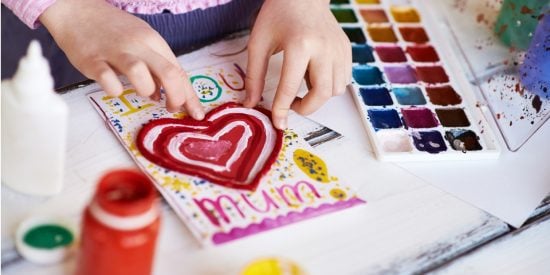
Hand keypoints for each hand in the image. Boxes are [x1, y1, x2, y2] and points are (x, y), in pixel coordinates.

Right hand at [40, 0, 203, 118]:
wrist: (78, 10)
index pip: (179, 71)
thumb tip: (164, 96)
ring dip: (147, 90)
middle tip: (171, 108)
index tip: (196, 114)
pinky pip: (108, 80)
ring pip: (140, 74)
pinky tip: (114, 88)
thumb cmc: (113, 31)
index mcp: (153, 41)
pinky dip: (114, 90)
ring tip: (142, 92)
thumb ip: (155, 68)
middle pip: (168, 73)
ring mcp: (115, 52)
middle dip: (177, 97)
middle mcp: (138, 45)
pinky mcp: (93, 60)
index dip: (190, 96)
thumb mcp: (142, 42)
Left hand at [244, 0, 351, 128]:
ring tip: (303, 83)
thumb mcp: (258, 42)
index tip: (278, 122)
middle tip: (292, 105)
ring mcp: (338, 49)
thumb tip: (250, 103)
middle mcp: (324, 48)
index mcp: (300, 45)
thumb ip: (253, 75)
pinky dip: (329, 86)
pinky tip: (315, 74)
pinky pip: (343, 79)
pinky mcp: (346, 49)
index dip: (282, 109)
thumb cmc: (277, 15)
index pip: (290, 87)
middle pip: (322, 94)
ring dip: (318, 97)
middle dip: (306, 108)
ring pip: (335, 90)